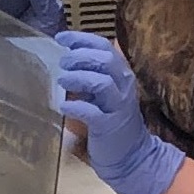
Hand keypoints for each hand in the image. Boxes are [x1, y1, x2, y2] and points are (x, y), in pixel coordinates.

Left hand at [52, 28, 184, 193]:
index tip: (61, 38)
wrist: (132, 155)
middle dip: (79, 57)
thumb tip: (67, 58)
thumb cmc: (112, 121)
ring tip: (62, 80)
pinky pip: (92, 112)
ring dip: (78, 78)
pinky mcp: (110, 126)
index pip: (104, 47)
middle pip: (104, 60)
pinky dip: (76, 106)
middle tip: (62, 63)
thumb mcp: (104, 93)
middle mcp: (124, 86)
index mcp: (122, 74)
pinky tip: (63, 105)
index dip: (82, 39)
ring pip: (101, 82)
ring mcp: (118, 106)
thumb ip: (91, 75)